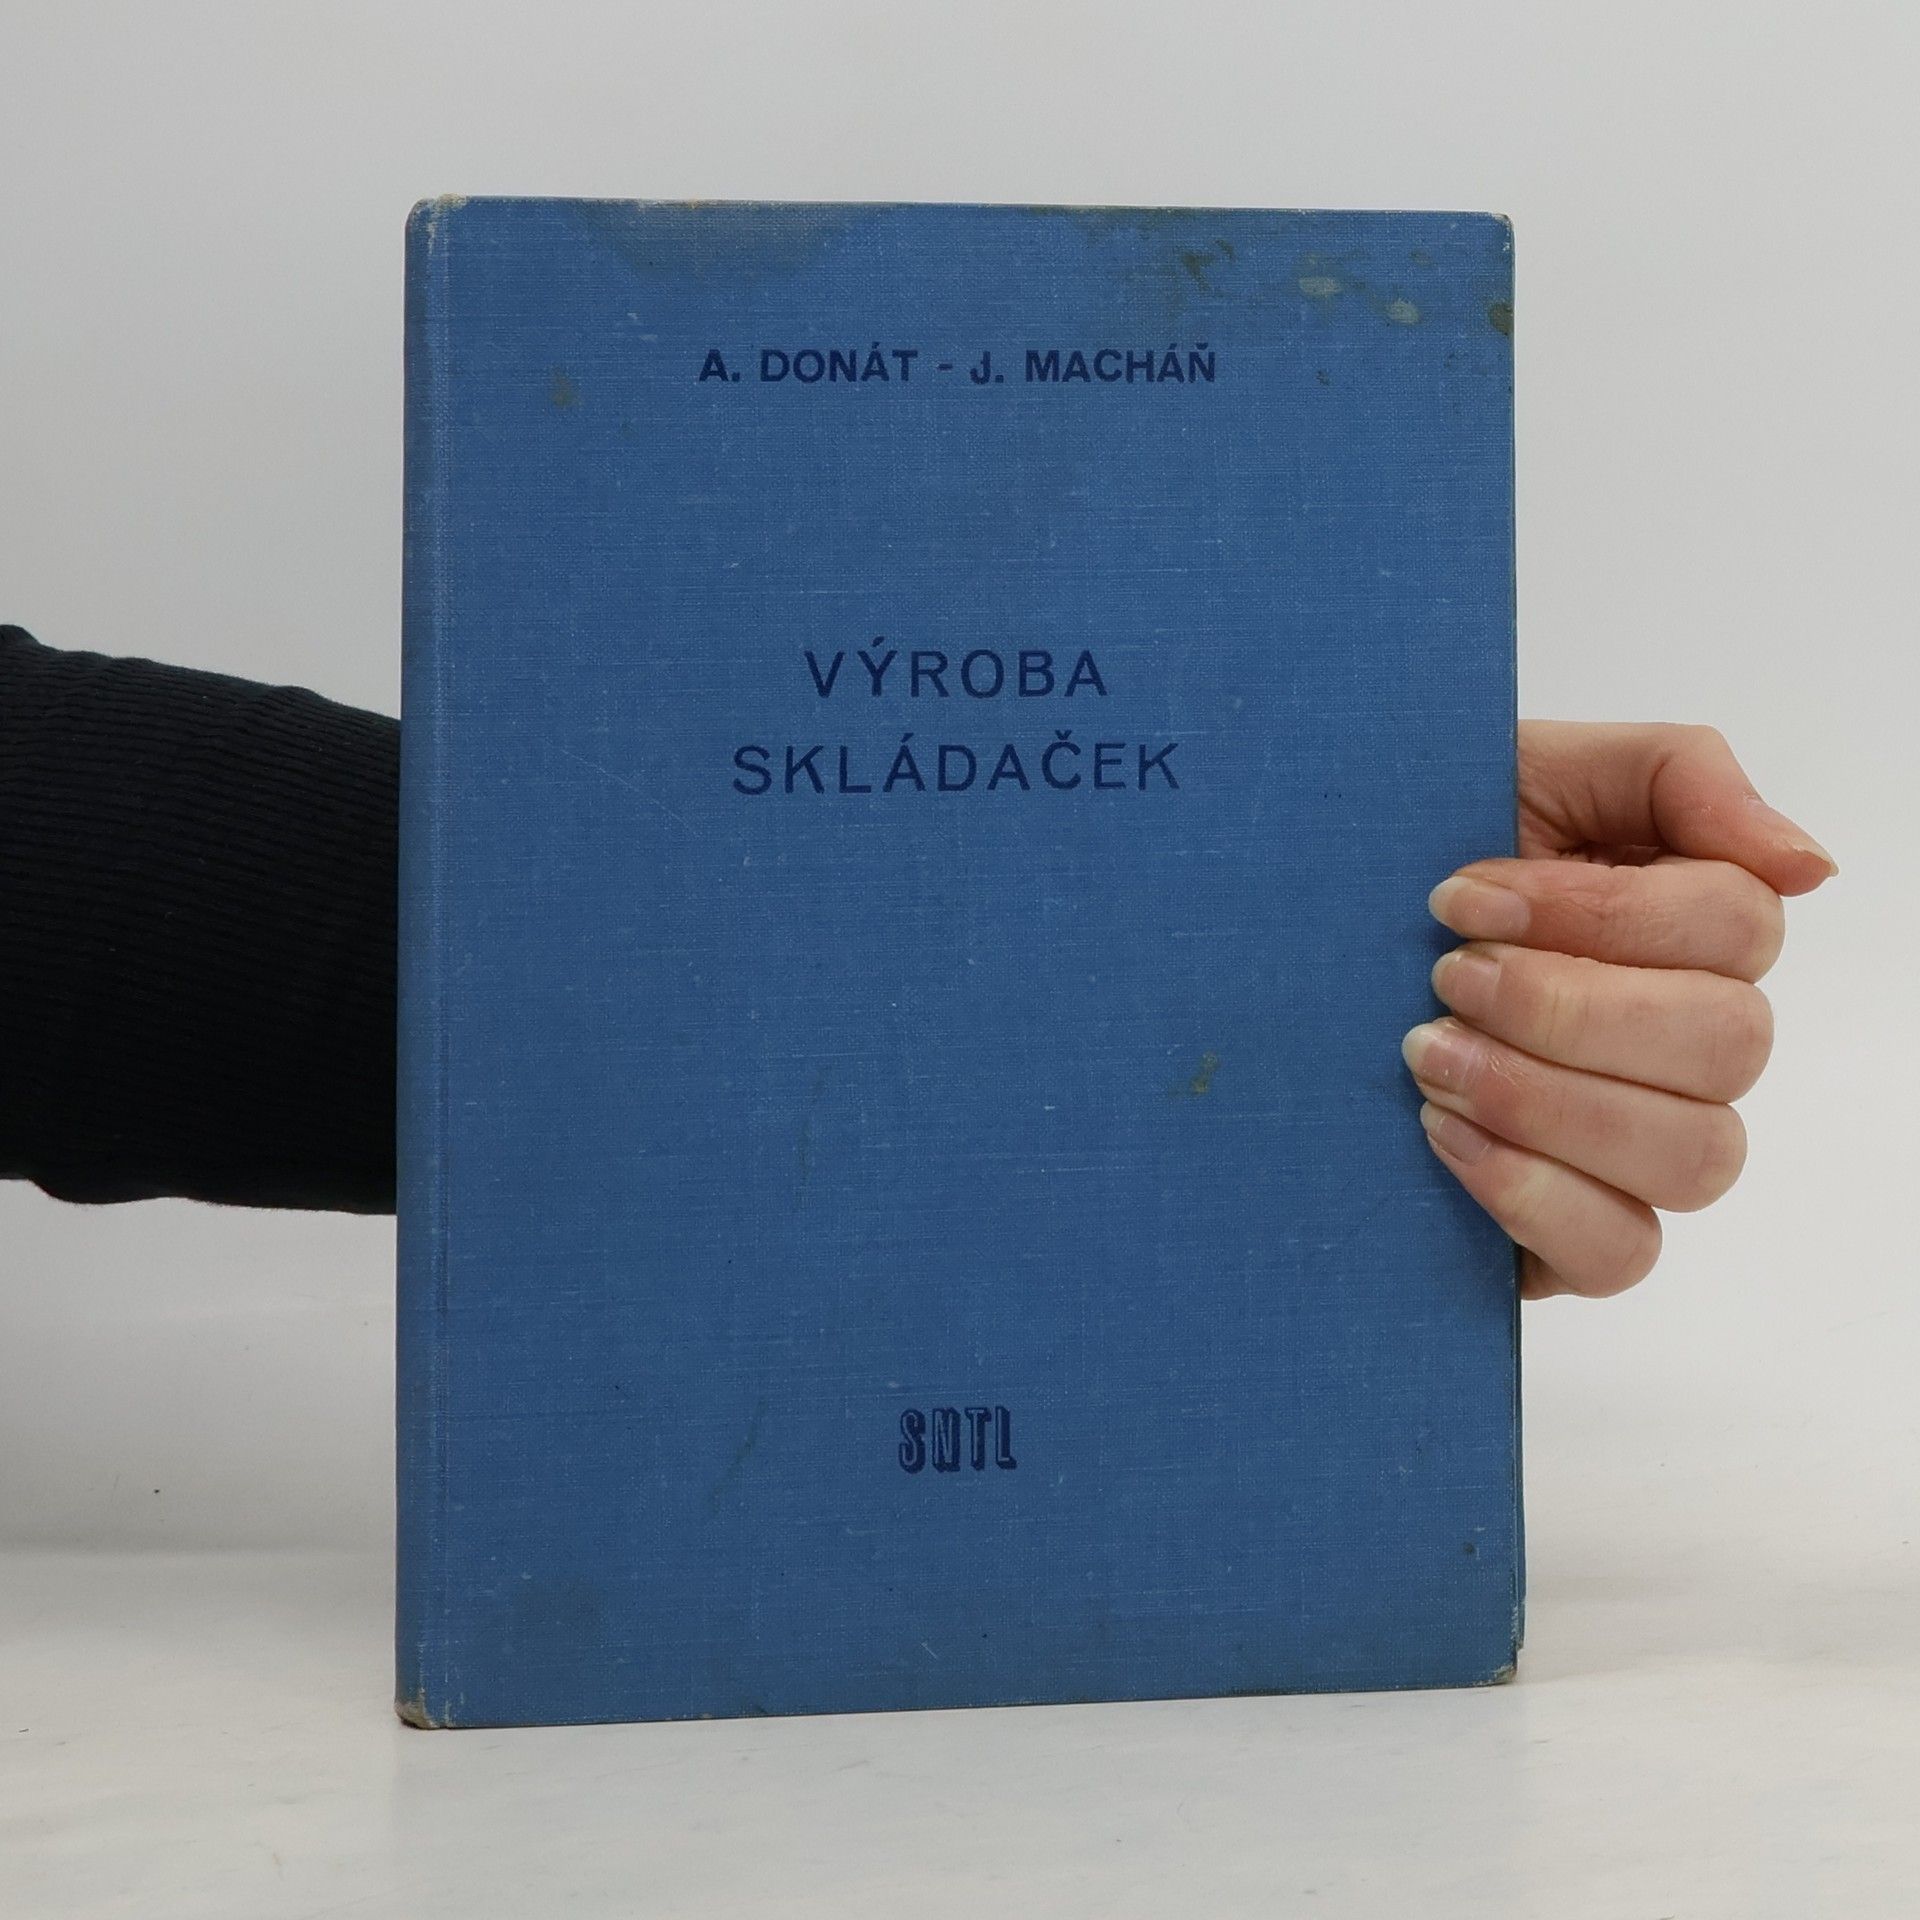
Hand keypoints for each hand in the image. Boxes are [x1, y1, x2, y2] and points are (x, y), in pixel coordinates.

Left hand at [1404, 722, 1836, 1299]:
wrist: (1294, 948)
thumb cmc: (1414, 858)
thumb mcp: (1525, 768)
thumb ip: (1678, 775)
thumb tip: (1807, 867)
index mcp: (1691, 929)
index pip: (1734, 926)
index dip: (1599, 915)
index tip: (1459, 896)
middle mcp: (1689, 1043)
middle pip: (1727, 1044)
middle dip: (1566, 1007)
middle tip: (1444, 978)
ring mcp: (1643, 1146)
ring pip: (1691, 1154)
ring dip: (1548, 1100)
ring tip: (1429, 1058)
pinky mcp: (1580, 1233)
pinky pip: (1620, 1251)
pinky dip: (1535, 1195)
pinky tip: (1445, 1137)